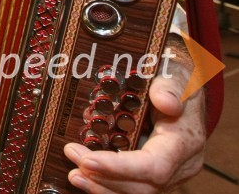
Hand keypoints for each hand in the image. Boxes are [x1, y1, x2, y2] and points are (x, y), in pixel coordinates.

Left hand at [64, 42, 205, 192]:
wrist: (185, 90)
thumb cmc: (177, 81)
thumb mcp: (175, 75)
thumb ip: (169, 87)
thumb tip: (165, 102)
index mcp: (184, 141)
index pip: (154, 167)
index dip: (119, 168)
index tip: (88, 160)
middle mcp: (180, 164)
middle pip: (142, 186)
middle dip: (104, 177)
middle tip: (73, 157)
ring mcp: (170, 172)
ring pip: (137, 191)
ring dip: (102, 186)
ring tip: (74, 173)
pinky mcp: (157, 174)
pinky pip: (133, 186)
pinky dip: (108, 184)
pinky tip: (86, 176)